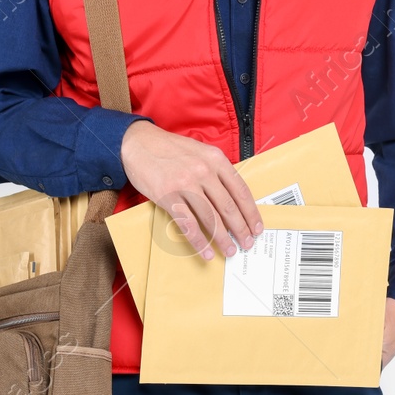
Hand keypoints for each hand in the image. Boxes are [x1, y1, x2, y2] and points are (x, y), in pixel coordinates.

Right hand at [119, 120, 260, 259]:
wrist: (138, 143)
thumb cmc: (170, 149)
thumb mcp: (200, 151)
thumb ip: (217, 171)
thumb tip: (232, 198)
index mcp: (216, 159)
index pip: (240, 190)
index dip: (251, 212)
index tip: (256, 227)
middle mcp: (203, 171)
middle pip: (228, 207)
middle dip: (240, 229)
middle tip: (247, 243)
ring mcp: (185, 184)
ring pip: (210, 218)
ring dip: (223, 238)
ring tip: (230, 250)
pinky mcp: (168, 196)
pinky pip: (188, 224)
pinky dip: (199, 241)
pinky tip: (206, 251)